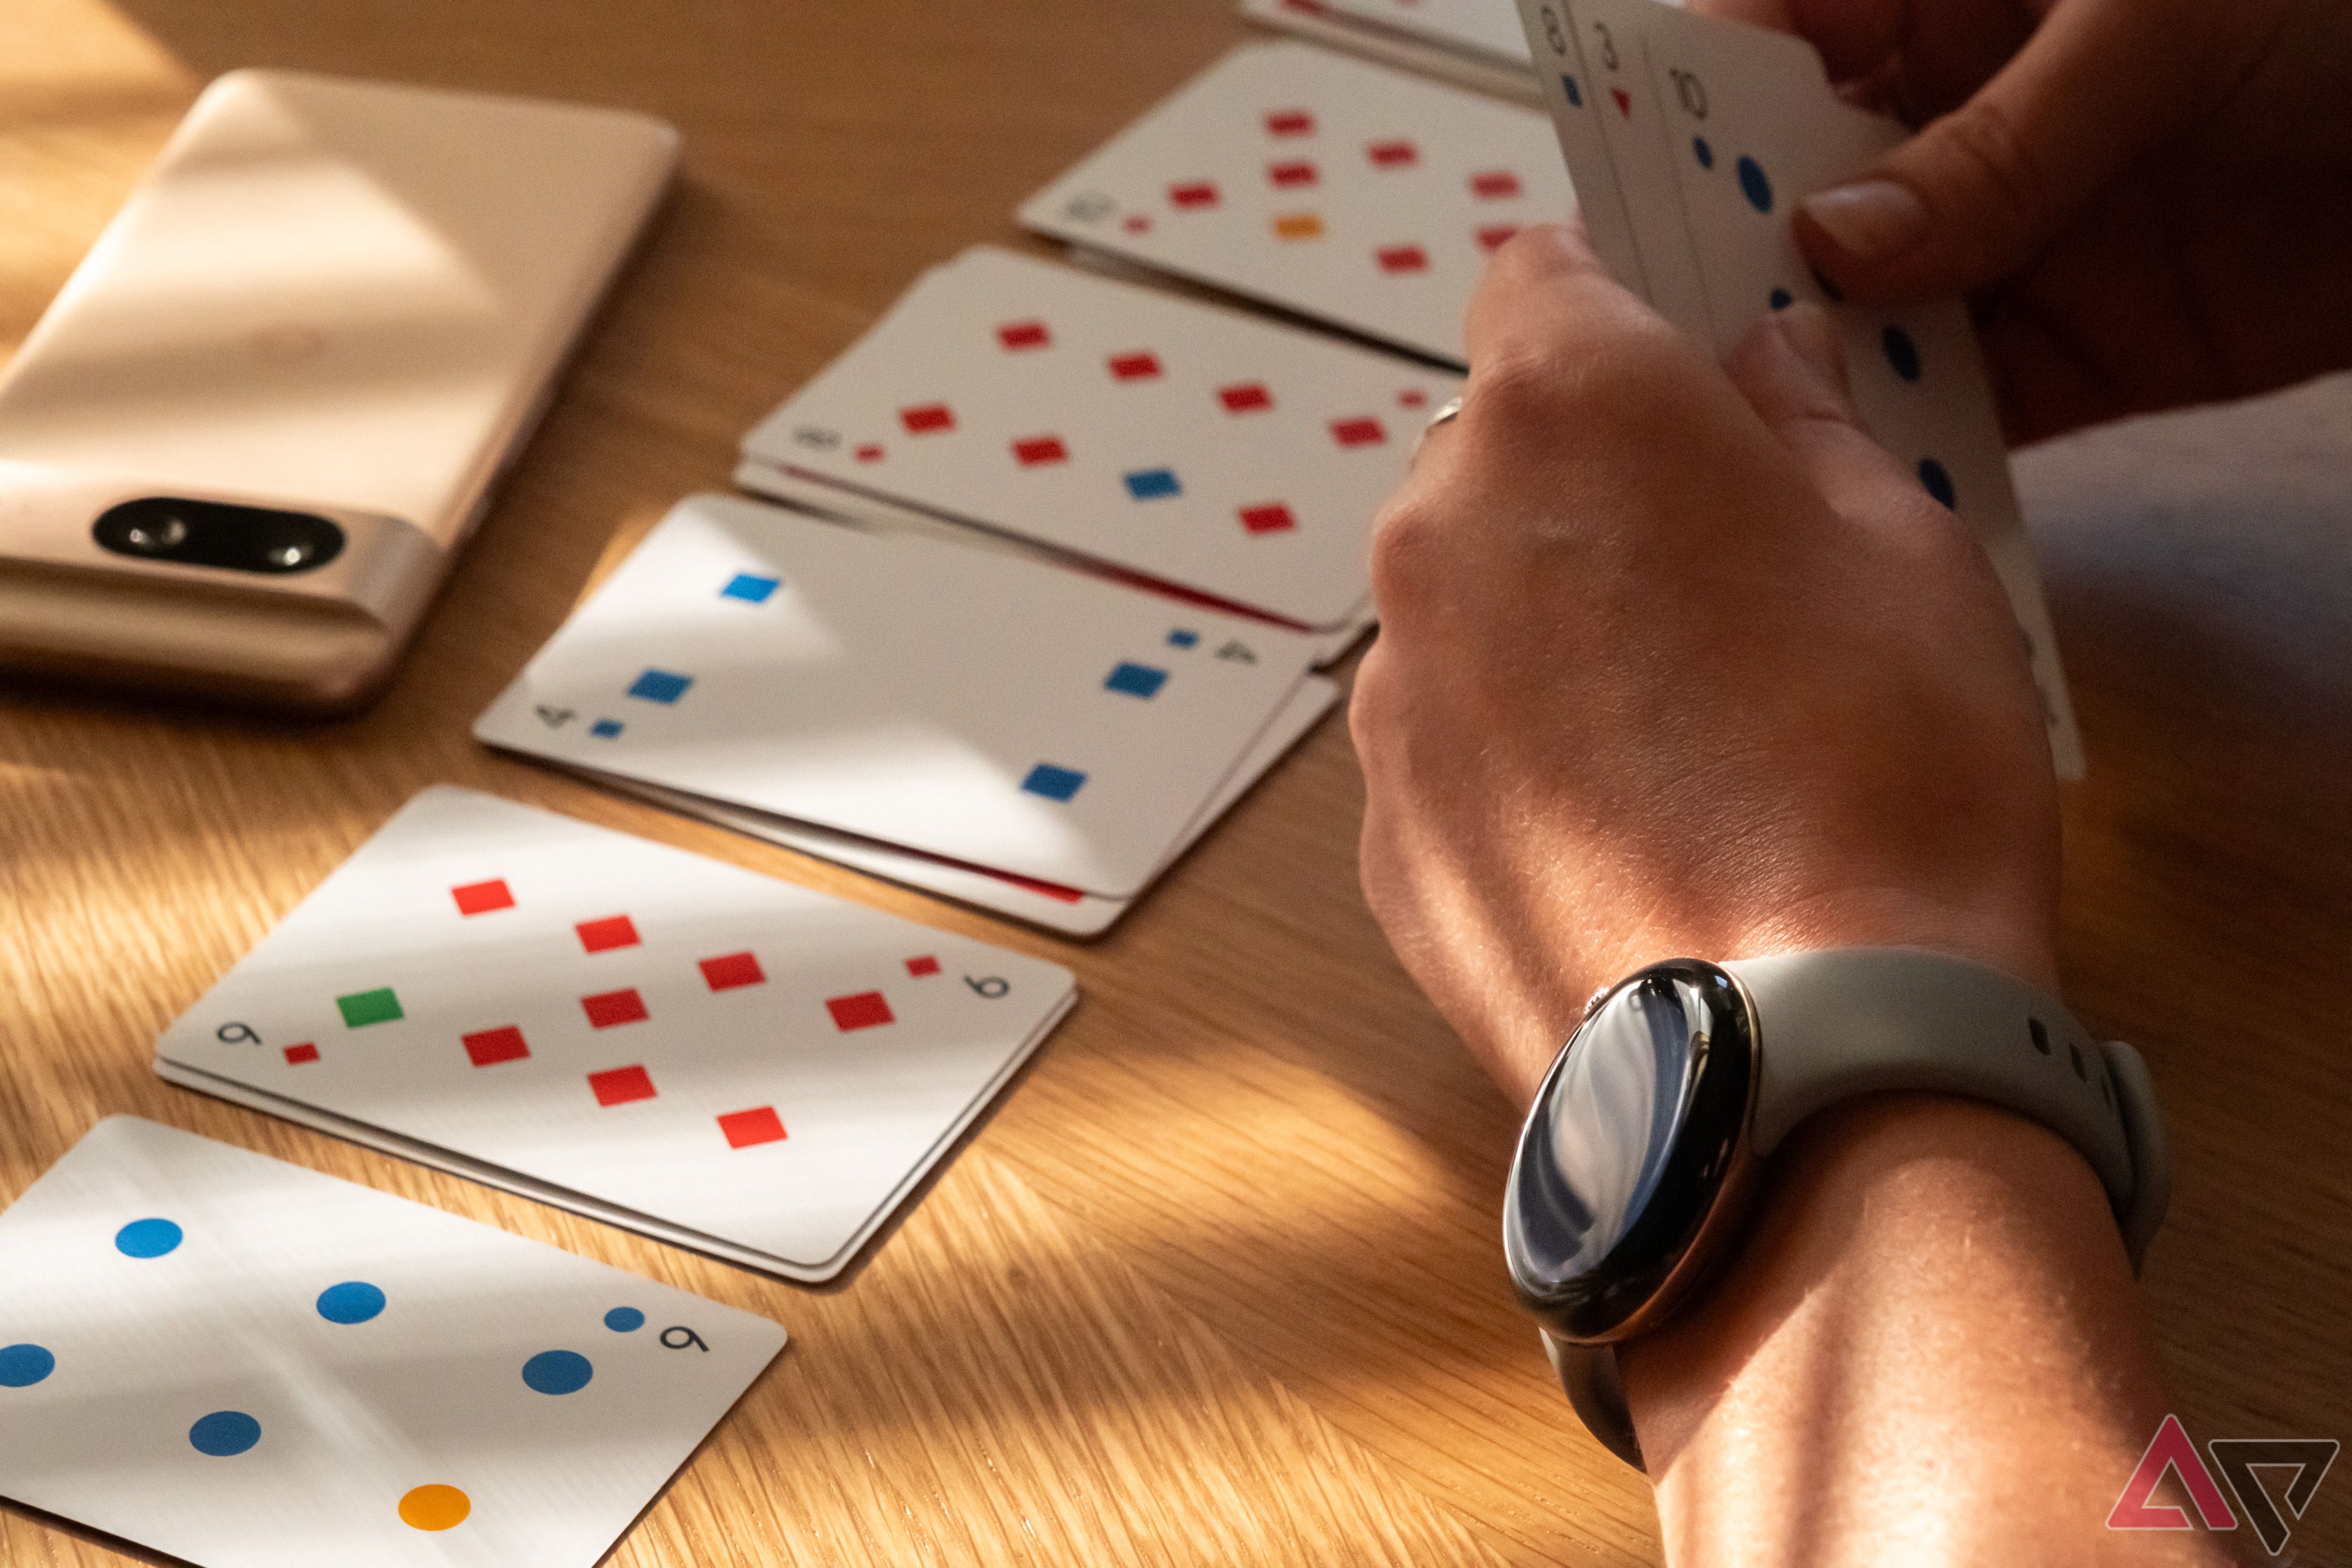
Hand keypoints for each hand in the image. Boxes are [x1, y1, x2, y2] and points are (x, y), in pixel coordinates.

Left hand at [1351, 226, 2058, 1106]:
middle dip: (1585, 477)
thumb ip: (1807, 427)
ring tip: (1676, 729)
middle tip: (1710, 569)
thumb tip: (1762, 369)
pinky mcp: (1382, 829)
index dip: (1609, 301)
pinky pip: (1443, 740)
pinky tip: (1621, 827)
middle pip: (1493, 448)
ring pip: (1460, 601)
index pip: (1539, 273)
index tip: (1666, 353)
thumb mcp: (1904, 548)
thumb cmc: (1883, 774)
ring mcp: (1391, 692)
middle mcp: (1435, 532)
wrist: (1799, 1052)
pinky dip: (1510, 752)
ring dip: (1541, 622)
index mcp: (1567, 411)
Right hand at [1706, 0, 2351, 440]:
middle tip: (1645, 337)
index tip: (1607, 182)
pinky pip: (1964, 407)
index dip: (1673, 104)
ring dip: (1803, 370)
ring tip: (1733, 429)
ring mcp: (2008, 241)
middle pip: (1784, 194)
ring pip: (1859, 316)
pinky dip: (1910, 448)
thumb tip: (1837, 239)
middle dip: (1716, 258)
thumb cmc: (2341, 5)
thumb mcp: (2160, 24)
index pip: (1762, 40)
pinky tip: (1852, 482)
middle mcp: (1954, 120)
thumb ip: (1997, 141)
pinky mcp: (2077, 350)